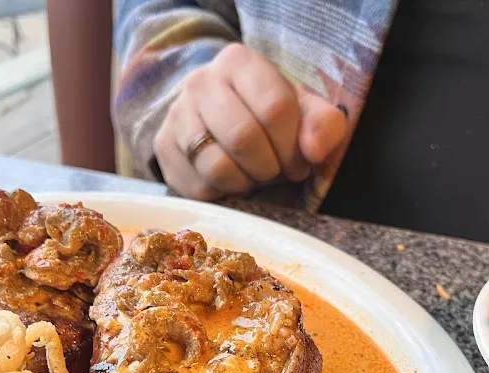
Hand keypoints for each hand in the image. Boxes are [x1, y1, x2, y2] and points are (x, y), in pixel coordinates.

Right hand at [153, 44, 348, 200]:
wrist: (221, 120)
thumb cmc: (271, 117)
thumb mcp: (305, 113)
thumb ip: (324, 126)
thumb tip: (312, 152)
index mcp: (238, 62)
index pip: (274, 108)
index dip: (293, 146)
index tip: (300, 160)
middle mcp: (200, 81)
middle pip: (244, 138)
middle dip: (270, 167)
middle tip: (277, 172)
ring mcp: (177, 115)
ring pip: (218, 167)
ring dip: (248, 183)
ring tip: (255, 174)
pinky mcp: (164, 149)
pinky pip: (201, 188)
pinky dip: (225, 194)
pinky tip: (233, 179)